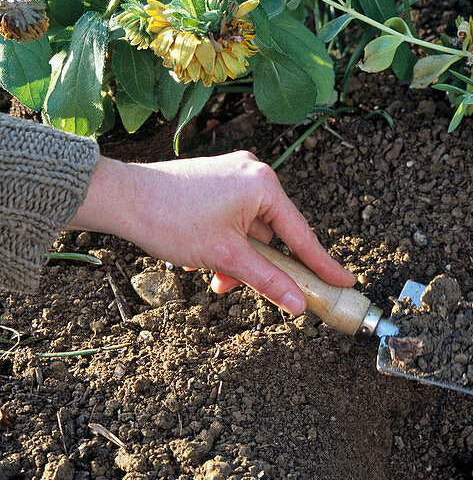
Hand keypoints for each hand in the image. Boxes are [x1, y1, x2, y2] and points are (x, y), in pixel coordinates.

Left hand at [69, 152, 355, 313]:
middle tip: (241, 287)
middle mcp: (254, 173)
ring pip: (252, 231)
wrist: (120, 198)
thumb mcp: (226, 258)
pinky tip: (203, 257)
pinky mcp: (217, 181)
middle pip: (275, 235)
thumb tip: (298, 305)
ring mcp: (234, 175)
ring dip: (238, 259)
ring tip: (213, 276)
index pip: (301, 236)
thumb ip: (268, 281)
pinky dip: (226, 243)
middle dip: (258, 266)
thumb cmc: (170, 220)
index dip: (322, 265)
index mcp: (264, 185)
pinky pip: (235, 220)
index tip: (345, 282)